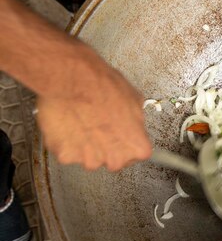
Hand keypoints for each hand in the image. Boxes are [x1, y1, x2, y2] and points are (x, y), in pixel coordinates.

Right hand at [36, 57, 151, 170]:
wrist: (74, 80)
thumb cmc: (105, 87)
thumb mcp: (135, 100)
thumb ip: (136, 121)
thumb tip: (134, 123)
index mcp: (137, 148)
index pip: (135, 155)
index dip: (124, 141)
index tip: (118, 133)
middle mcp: (115, 160)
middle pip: (111, 159)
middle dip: (105, 146)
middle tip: (98, 125)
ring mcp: (89, 160)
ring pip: (87, 157)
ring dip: (84, 145)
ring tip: (81, 121)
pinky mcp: (65, 156)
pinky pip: (66, 152)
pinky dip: (64, 141)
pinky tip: (67, 124)